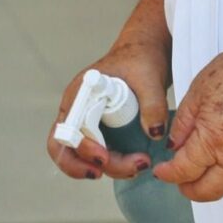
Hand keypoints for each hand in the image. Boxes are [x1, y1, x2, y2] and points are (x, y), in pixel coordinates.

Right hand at [48, 34, 170, 179]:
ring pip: (81, 156)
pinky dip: (113, 165)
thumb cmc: (139, 58)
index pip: (67, 128)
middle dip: (93, 165)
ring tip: (139, 165)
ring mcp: (87, 122)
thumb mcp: (149, 78)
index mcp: (80, 94)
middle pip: (68, 148)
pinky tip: (134, 165)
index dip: (81, 146)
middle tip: (130, 168)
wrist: (144, 54)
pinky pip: (97, 155)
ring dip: (109, 168)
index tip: (104, 156)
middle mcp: (77, 111)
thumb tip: (154, 133)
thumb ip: (153, 105)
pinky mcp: (101, 131)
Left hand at [154, 23, 222, 200]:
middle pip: (207, 191)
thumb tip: (173, 146)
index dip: (168, 175)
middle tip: (180, 181)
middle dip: (189, 189)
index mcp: (212, 141)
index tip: (162, 171)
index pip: (184, 171)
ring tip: (204, 173)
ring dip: (214, 186)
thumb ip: (182, 124)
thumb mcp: (197, 93)